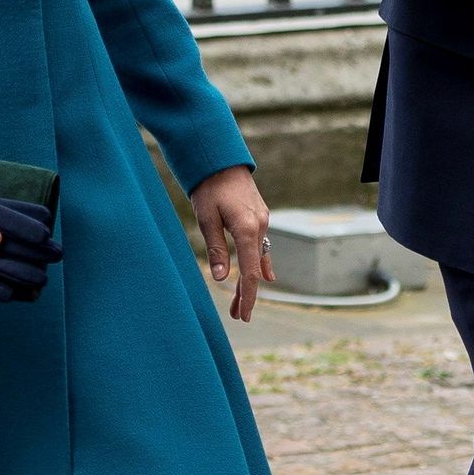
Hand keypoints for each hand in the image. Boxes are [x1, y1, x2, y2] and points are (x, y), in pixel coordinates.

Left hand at [191, 164, 273, 321]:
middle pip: (255, 269)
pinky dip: (262, 264)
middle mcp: (260, 226)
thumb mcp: (206, 218)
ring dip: (250, 280)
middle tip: (237, 316)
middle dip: (246, 294)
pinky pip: (262, 246)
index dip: (246, 296)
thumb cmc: (209, 186)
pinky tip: (267, 277)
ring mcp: (262, 221)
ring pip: (258, 259)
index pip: (249, 272)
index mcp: (247, 229)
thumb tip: (221, 278)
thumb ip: (216, 248)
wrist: (220, 158)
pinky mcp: (259, 217)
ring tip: (239, 302)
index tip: (242, 315)